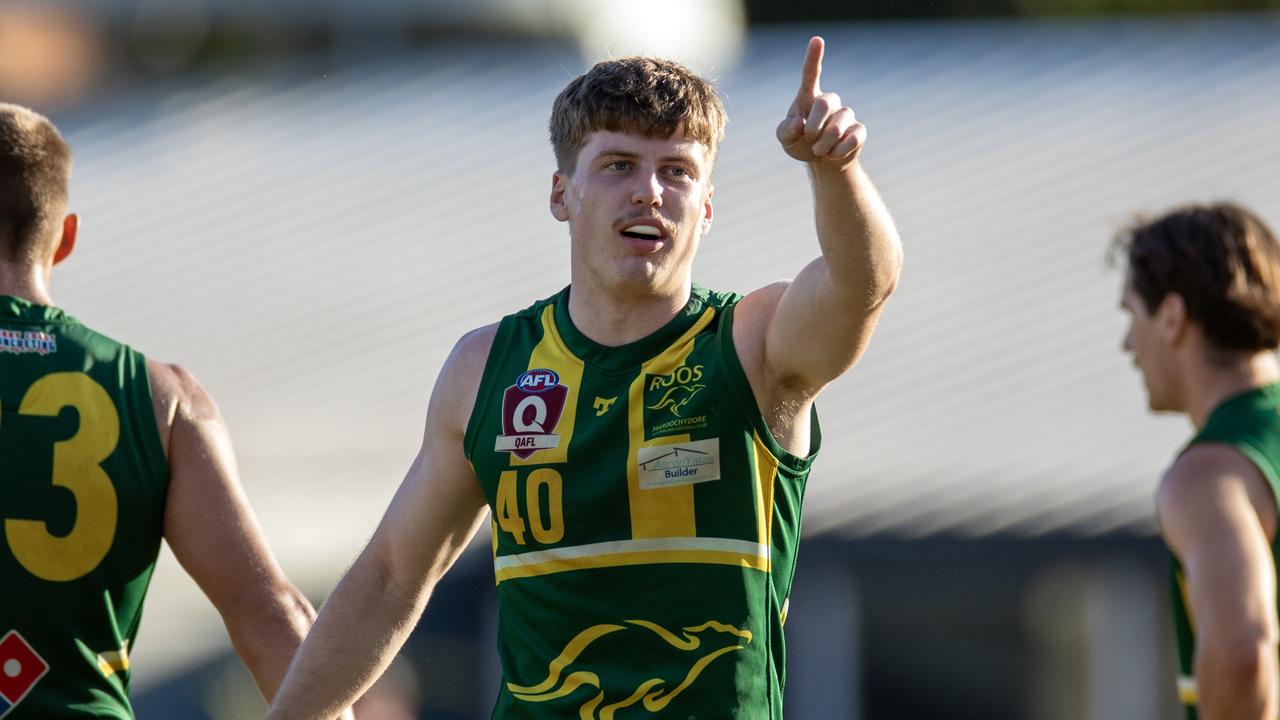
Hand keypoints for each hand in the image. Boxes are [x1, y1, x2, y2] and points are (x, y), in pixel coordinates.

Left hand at [776, 36, 865, 167]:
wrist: (821, 161)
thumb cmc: (800, 142)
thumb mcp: (785, 139)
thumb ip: (785, 130)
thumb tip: (799, 122)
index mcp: (808, 97)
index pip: (811, 73)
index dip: (814, 57)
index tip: (817, 40)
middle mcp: (829, 102)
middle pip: (825, 103)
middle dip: (814, 126)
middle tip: (809, 139)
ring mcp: (846, 115)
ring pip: (839, 124)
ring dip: (825, 142)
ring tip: (818, 151)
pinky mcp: (858, 130)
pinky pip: (853, 137)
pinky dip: (839, 150)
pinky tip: (832, 154)